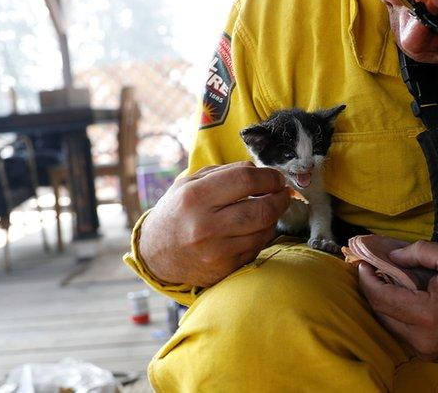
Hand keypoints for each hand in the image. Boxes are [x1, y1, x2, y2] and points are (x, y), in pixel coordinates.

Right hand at [138, 162, 290, 287]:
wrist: (155, 254)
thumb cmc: (177, 212)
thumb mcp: (189, 183)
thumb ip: (225, 172)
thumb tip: (260, 170)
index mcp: (195, 197)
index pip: (246, 180)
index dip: (269, 176)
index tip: (277, 177)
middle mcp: (205, 225)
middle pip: (262, 209)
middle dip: (281, 197)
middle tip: (283, 192)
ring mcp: (216, 250)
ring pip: (264, 230)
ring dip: (274, 217)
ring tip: (269, 208)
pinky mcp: (225, 268)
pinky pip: (257, 247)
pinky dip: (263, 234)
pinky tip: (256, 227)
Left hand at [358, 240, 437, 363]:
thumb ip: (419, 251)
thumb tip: (394, 257)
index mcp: (425, 314)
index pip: (381, 297)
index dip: (366, 279)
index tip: (361, 264)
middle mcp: (420, 339)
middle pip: (381, 313)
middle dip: (372, 290)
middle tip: (372, 271)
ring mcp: (424, 351)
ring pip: (390, 325)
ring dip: (385, 304)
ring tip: (387, 283)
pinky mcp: (430, 356)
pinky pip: (404, 334)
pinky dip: (399, 316)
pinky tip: (403, 300)